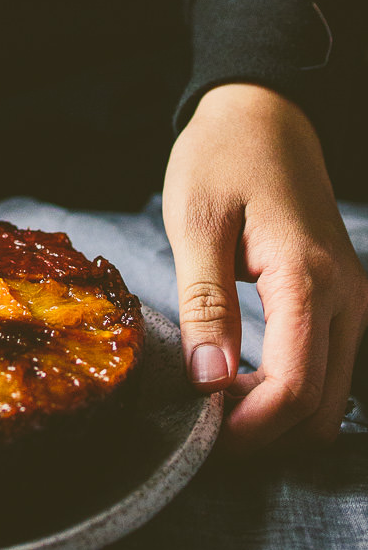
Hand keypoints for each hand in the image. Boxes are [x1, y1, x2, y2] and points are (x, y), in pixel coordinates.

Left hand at [162, 83, 367, 452]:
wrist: (264, 114)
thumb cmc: (223, 158)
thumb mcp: (197, 222)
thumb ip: (205, 302)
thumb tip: (209, 380)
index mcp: (309, 280)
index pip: (294, 389)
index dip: (249, 428)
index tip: (200, 435)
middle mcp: (346, 299)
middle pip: (318, 407)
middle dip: (264, 433)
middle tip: (200, 427)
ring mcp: (352, 301)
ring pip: (328, 396)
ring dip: (277, 416)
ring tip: (214, 406)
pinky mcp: (343, 300)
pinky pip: (327, 368)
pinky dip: (290, 390)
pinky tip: (240, 381)